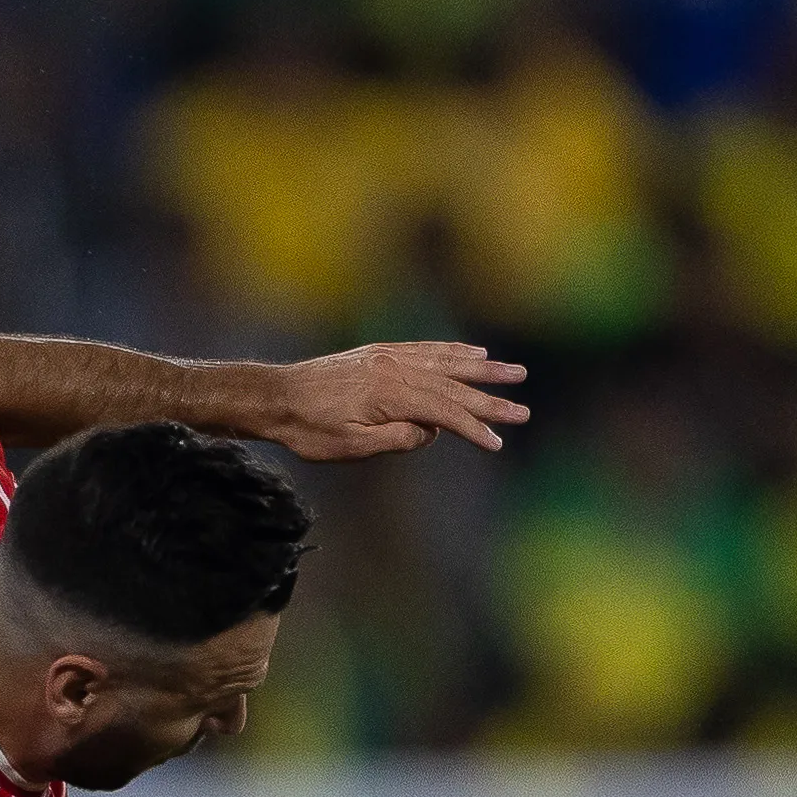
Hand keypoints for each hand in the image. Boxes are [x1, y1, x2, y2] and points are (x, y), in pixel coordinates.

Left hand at [258, 341, 529, 459]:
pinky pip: (425, 349)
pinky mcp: (378, 353)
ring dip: (482, 368)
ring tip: (514, 372)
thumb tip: (430, 431)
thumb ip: (397, 439)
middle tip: (524, 411)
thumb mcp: (351, 447)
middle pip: (453, 385)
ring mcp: (387, 356)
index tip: (497, 444)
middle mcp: (394, 368)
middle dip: (491, 400)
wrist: (273, 397)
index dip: (474, 429)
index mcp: (390, 394)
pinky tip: (474, 351)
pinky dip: (452, 350)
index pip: (445, 412)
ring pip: (445, 361)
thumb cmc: (307, 429)